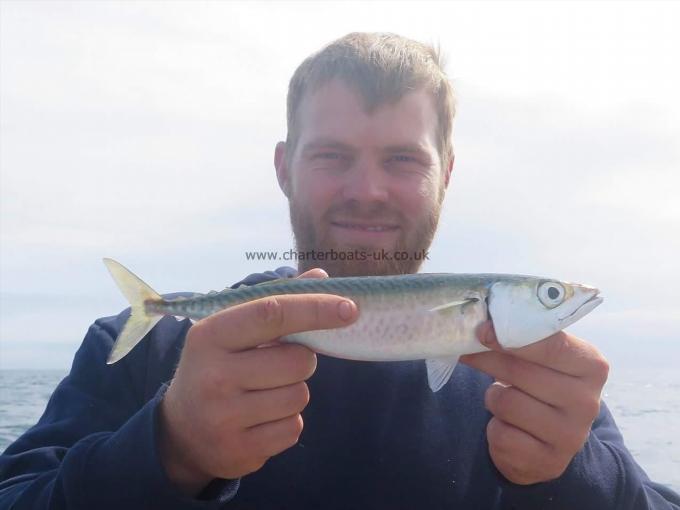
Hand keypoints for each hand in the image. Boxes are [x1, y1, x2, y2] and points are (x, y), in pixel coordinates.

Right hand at [158, 268, 357, 494]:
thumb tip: (322, 277)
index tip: (349, 308)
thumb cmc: (217, 367)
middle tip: (280, 363)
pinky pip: (293, 428)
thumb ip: (276, 302)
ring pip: (299, 396)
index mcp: (210, 336)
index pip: (271, 313)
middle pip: (297, 361)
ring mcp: (224, 417)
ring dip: (294, 391)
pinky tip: (262, 418)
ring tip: (266, 391)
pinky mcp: (239, 451)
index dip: (314, 308)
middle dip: (302, 360)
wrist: (181, 432)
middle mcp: (213, 376)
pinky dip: (287, 420)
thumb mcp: (232, 331)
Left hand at [459, 321, 608, 484]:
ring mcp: (571, 436)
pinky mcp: (548, 462)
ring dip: (494, 398)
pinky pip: (501, 436)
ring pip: (506, 403)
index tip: (482, 330)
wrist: (550, 440)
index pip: (550, 345)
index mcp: (592, 367)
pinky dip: (495, 428)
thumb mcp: (544, 359)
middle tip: (469, 353)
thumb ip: (524, 339)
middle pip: (520, 373)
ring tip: (503, 398)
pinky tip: (508, 427)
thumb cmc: (541, 383)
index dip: (510, 336)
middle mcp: (588, 402)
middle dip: (488, 361)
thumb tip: (483, 326)